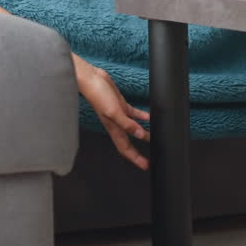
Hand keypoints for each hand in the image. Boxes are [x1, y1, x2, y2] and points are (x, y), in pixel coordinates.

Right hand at [74, 55, 150, 170]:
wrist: (91, 79)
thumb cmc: (98, 96)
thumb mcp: (114, 111)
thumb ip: (127, 123)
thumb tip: (139, 134)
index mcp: (113, 128)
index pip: (125, 149)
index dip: (135, 159)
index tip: (145, 166)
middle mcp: (116, 124)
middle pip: (129, 142)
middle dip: (139, 152)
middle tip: (150, 158)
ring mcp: (119, 114)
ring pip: (133, 129)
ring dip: (143, 134)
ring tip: (154, 138)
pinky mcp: (121, 104)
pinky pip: (134, 114)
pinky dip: (142, 116)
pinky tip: (150, 117)